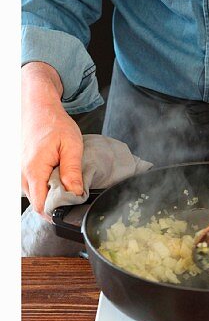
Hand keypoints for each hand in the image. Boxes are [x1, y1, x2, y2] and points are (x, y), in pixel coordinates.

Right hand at [21, 61, 84, 217]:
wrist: (37, 106)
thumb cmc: (53, 122)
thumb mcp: (71, 145)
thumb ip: (73, 171)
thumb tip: (75, 194)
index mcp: (35, 170)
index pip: (42, 206)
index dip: (57, 213)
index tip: (72, 211)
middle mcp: (23, 173)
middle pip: (38, 204)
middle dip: (56, 207)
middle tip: (73, 199)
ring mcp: (20, 172)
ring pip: (35, 197)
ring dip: (50, 197)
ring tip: (66, 187)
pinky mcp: (22, 169)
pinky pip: (32, 187)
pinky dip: (45, 188)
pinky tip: (57, 181)